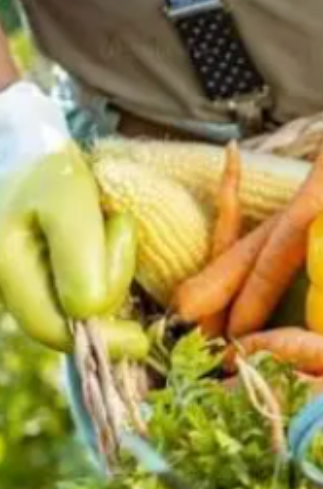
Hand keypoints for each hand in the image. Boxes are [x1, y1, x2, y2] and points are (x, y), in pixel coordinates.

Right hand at [0, 83, 143, 355]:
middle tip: (121, 230)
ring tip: (113, 224)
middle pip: (70, 321)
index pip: (52, 328)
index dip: (100, 339)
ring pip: (82, 306)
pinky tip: (112, 237)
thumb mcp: (71, 202)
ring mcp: (29, 280)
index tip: (144, 336)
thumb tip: (89, 313)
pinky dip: (108, 273)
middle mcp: (12, 281)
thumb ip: (80, 256)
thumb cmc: (52, 169)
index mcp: (8, 266)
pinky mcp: (50, 273)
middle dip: (110, 291)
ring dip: (112, 274)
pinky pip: (85, 291)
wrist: (40, 149)